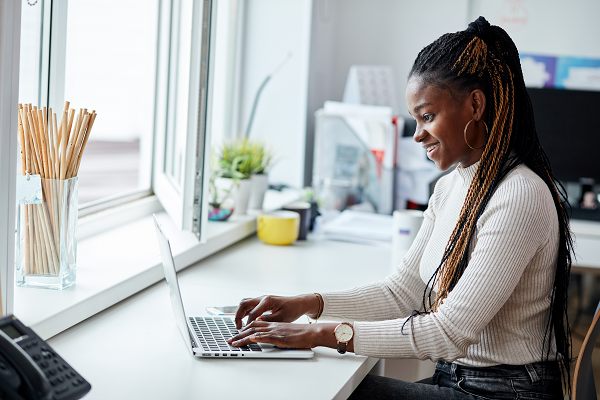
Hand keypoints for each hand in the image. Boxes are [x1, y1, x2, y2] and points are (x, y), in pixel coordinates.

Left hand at [227, 321, 353, 352]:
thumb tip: (268, 338)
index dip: (244, 330)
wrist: (312, 332)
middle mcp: (272, 326)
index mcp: (274, 324)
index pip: (255, 325)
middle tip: (230, 340)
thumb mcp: (285, 332)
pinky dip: (257, 338)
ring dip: (243, 338)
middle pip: (252, 328)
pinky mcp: (280, 337)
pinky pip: (267, 336)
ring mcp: (276, 331)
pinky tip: (250, 339)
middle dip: (239, 335)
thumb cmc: (301, 334)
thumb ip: (276, 334)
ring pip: (256, 333)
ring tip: (234, 343)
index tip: (236, 335)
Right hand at [233, 294, 319, 329]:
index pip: (252, 313)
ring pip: (245, 303)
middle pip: (244, 304)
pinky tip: (246, 320)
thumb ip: (268, 319)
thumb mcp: (282, 317)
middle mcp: (262, 298)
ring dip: (240, 312)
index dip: (248, 324)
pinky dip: (245, 311)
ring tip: (239, 325)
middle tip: (238, 327)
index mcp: (267, 302)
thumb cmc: (292, 310)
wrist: (298, 303)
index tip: (245, 333)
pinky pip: (250, 305)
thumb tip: (257, 322)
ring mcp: (262, 299)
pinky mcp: (263, 302)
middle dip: (238, 315)